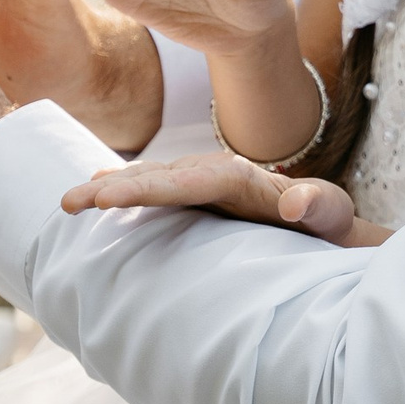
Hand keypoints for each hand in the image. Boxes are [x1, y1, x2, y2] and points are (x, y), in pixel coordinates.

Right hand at [59, 152, 383, 245]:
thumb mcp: (335, 216)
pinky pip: (157, 191)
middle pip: (161, 177)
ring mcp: (205, 186)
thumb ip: (321, 205)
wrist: (332, 228)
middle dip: (115, 187)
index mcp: (244, 179)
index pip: (189, 180)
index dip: (148, 188)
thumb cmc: (332, 225)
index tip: (108, 198)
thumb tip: (294, 202)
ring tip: (69, 201)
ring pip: (152, 181)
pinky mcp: (199, 199)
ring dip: (111, 189)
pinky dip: (126, 190)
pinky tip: (96, 194)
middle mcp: (218, 175)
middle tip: (69, 202)